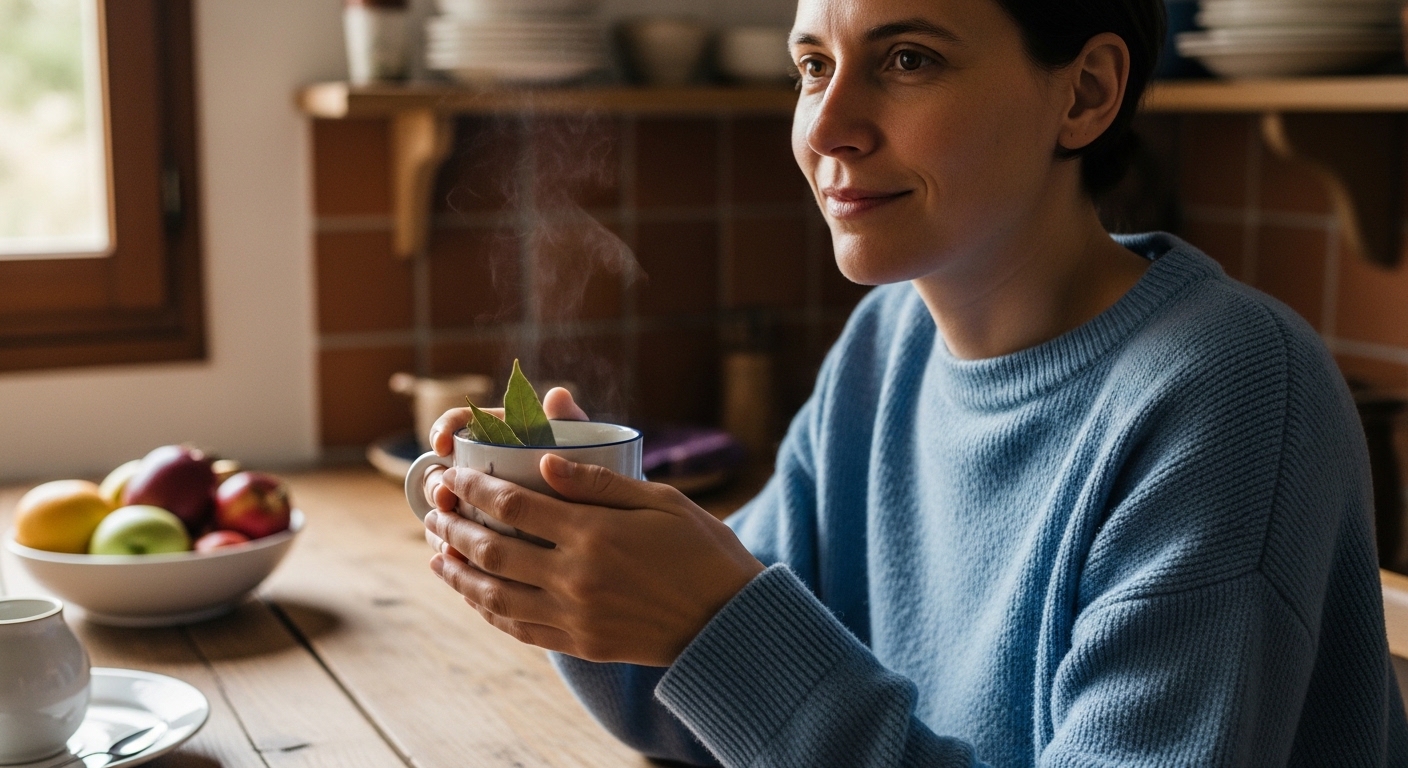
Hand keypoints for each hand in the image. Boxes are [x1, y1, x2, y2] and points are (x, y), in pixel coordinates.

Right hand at [422, 387, 586, 556]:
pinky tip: (455, 561)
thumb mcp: (582, 444)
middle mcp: (482, 467)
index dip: (443, 429)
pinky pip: (459, 542)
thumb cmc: (589, 470)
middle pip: (443, 469)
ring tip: (448, 536)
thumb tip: (557, 395)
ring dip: (440, 520)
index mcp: (498, 434)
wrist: (602, 514)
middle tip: (445, 498)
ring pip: (445, 508)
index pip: (459, 422)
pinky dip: (453, 550)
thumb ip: (570, 420)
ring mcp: (479, 502)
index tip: (443, 445)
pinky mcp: (484, 535)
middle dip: (436, 483)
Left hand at [424, 455, 764, 665]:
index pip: (512, 506)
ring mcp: (574, 615)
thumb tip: (543, 462)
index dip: (472, 489)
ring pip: (493, 595)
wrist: (728, 620)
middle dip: (453, 526)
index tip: (451, 476)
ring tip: (436, 553)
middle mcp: (575, 576)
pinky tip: (473, 595)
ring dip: (457, 572)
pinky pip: (518, 628)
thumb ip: (599, 482)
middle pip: (491, 550)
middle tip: (432, 509)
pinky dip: (487, 610)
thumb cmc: (702, 550)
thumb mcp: (661, 500)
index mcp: (594, 533)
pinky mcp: (580, 643)